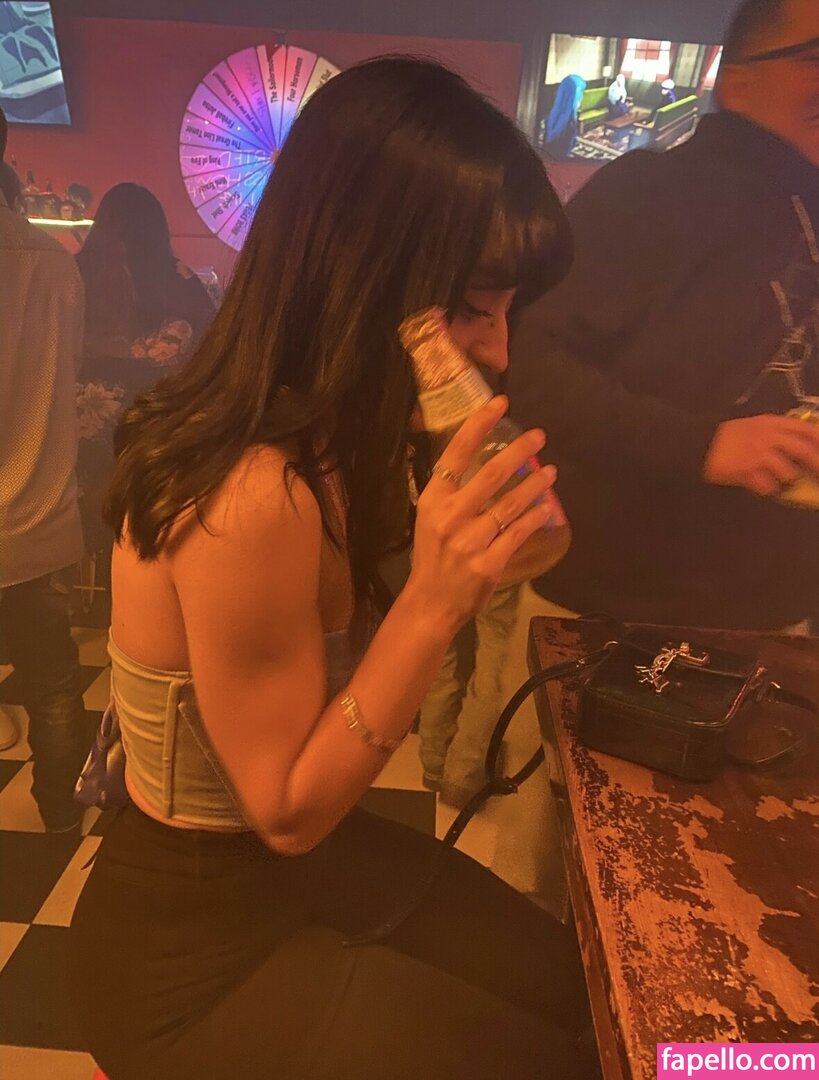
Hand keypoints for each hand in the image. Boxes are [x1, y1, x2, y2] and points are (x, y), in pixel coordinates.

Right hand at [405, 396, 557, 631]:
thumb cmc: (432, 556)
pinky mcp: (488, 563)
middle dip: (520, 450)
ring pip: (511, 504)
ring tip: (550, 472)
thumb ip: (453, 492)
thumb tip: (485, 460)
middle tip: (539, 436)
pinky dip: (535, 518)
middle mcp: (450, 516)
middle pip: (492, 473)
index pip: (456, 453)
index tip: (500, 403)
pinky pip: (518, 533)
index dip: (479, 425)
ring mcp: (469, 540)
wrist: (430, 602)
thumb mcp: (430, 517)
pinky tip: (547, 507)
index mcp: (432, 499)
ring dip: (534, 484)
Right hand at [703, 414, 818, 496]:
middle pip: (804, 451)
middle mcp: (768, 436)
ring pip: (789, 472)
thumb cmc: (728, 436)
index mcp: (772, 422)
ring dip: (789, 479)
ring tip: (783, 481)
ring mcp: (758, 455)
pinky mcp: (747, 472)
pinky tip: (762, 486)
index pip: (807, 430)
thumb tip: (804, 443)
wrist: (698, 443)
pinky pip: (768, 486)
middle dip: (817, 465)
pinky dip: (768, 489)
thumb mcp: (755, 426)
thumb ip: (777, 431)